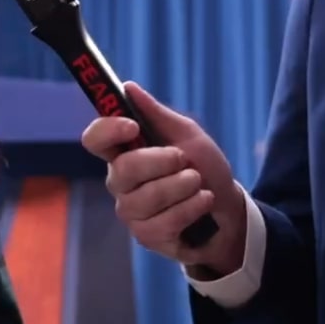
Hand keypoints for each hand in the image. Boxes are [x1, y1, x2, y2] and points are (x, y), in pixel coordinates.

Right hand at [80, 82, 247, 274]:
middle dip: (160, 162)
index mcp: (125, 151)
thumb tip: (128, 87)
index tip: (132, 126)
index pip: (96, 140)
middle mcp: (121, 182)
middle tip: (185, 160)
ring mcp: (132, 211)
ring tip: (199, 183)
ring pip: (144, 199)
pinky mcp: (146, 236)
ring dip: (180, 187)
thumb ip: (157, 114)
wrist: (229, 209)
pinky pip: (162, 223)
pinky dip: (190, 208)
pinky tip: (203, 201)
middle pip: (122, 171)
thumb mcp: (187, 135)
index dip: (107, 130)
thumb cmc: (204, 168)